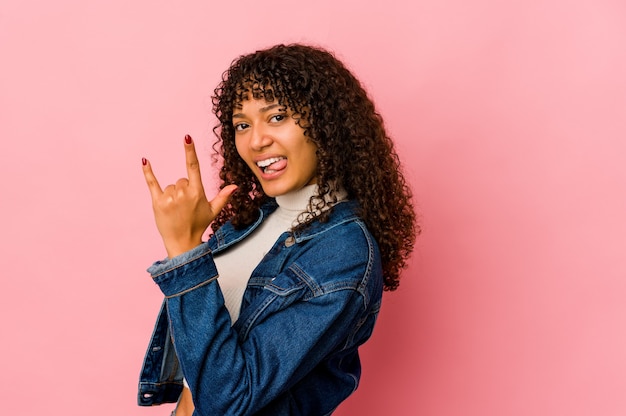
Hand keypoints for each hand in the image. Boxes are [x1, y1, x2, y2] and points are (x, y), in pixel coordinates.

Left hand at [142, 135, 236, 257]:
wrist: (182, 242)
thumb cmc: (198, 225)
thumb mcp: (213, 211)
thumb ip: (223, 197)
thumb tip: (235, 186)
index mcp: (197, 192)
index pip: (193, 167)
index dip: (190, 151)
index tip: (187, 137)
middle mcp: (183, 193)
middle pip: (181, 180)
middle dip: (183, 190)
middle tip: (185, 207)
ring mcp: (169, 197)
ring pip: (170, 186)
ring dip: (173, 195)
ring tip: (176, 210)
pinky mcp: (157, 202)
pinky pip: (152, 182)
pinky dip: (148, 172)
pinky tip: (145, 160)